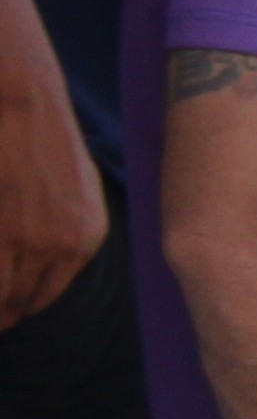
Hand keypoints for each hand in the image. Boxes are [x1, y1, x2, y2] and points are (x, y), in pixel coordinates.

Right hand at [0, 85, 101, 332]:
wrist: (22, 105)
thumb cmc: (45, 141)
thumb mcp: (81, 190)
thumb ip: (72, 228)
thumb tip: (54, 259)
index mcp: (86, 239)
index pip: (47, 294)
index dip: (21, 306)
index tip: (7, 312)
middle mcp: (59, 247)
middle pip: (20, 300)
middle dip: (2, 313)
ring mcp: (23, 240)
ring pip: (0, 294)